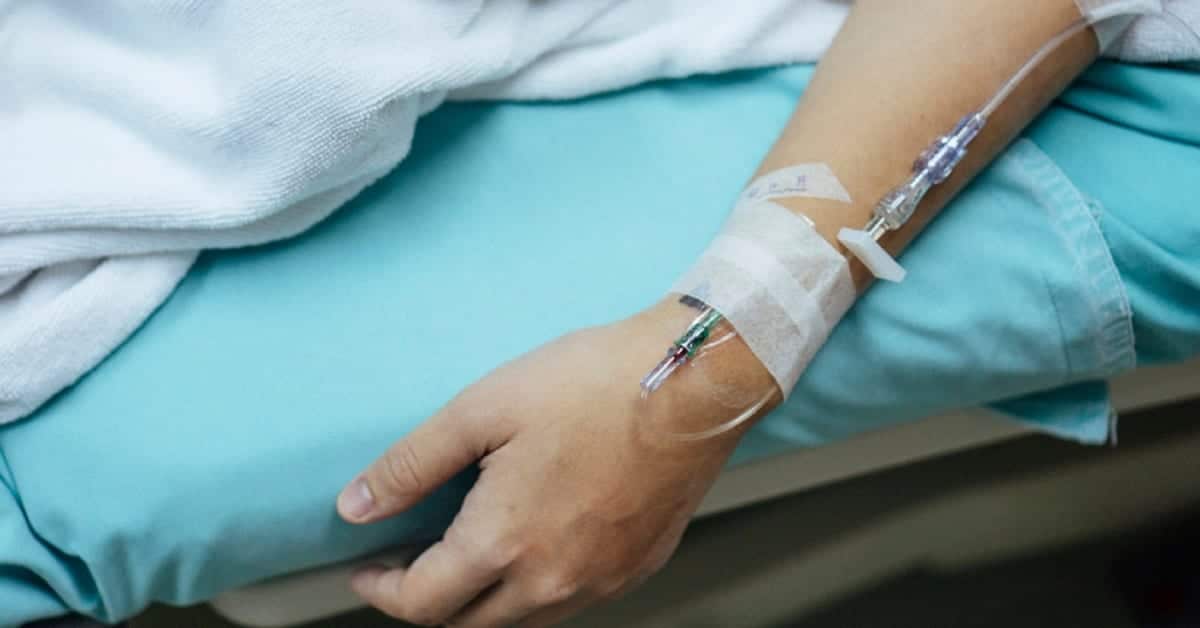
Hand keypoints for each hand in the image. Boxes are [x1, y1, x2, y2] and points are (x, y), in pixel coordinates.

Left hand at [337, 300, 776, 626]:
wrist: (695, 383)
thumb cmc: (594, 385)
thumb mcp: (482, 409)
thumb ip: (411, 465)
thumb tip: (355, 506)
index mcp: (504, 544)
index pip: (422, 603)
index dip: (381, 589)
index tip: (367, 566)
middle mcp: (552, 581)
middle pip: (469, 625)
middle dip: (428, 602)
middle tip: (409, 561)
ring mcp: (600, 579)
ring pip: (522, 619)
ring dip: (482, 600)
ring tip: (467, 552)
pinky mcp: (637, 566)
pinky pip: (571, 599)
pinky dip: (535, 587)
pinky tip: (533, 541)